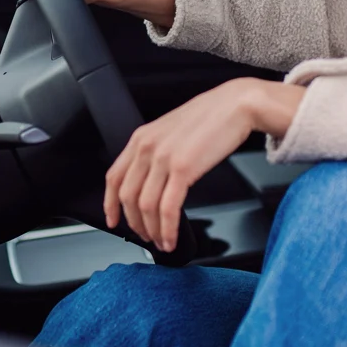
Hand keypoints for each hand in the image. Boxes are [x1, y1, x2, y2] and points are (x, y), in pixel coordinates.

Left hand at [105, 78, 304, 250]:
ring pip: (146, 206)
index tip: (113, 220)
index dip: (110, 204)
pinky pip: (168, 208)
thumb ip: (157, 151)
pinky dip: (167, 229)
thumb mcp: (172, 130)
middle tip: (146, 237)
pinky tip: (172, 238)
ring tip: (161, 241)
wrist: (236, 104)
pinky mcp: (183, 169)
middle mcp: (147, 148)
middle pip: (128, 197)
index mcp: (141, 138)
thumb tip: (153, 180)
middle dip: (135, 224)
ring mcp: (163, 158)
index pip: (114, 177)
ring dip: (152, 230)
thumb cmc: (212, 116)